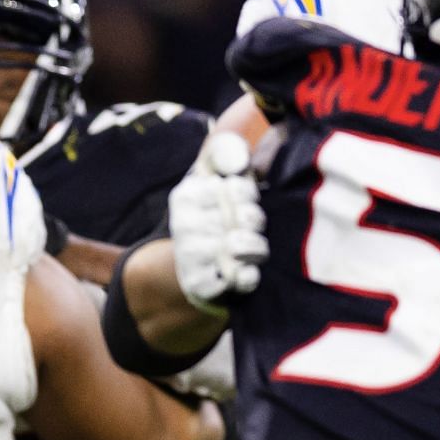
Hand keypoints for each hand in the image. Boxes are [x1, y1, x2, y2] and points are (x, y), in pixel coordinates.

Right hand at [169, 130, 265, 312]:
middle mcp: (183, 224)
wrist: (193, 268)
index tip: (244, 200)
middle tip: (250, 227)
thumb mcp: (213, 181)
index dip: (248, 195)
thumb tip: (238, 157)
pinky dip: (248, 276)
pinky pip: (240, 278)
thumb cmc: (213, 218)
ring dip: (256, 248)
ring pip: (243, 246)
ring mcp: (189, 256)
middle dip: (255, 222)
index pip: (236, 187)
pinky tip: (244, 272)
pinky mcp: (199, 284)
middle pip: (245, 217)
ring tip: (251, 248)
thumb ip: (223, 154)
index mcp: (186, 195)